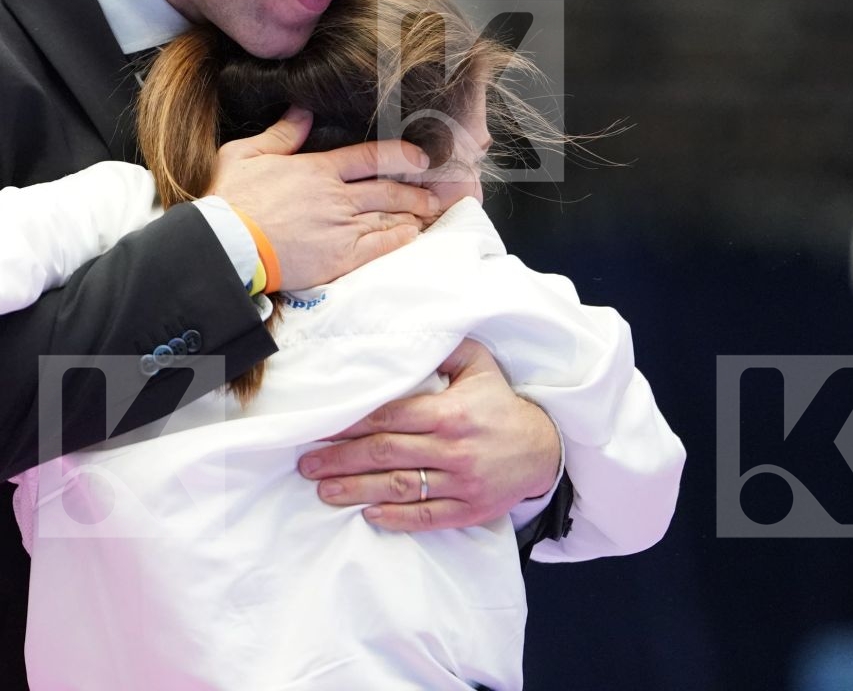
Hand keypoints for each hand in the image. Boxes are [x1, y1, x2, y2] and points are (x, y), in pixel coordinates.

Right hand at [206, 106, 443, 290]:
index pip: (370, 157)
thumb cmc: (230, 198)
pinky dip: (398, 239)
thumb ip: (280, 134)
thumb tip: (303, 110)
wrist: (227, 244)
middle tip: (433, 193)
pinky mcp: (338, 257)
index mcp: (316, 169)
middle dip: (414, 191)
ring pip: (387, 217)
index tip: (420, 158)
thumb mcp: (246, 154)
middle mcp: (336, 196)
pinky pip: (379, 246)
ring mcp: (340, 227)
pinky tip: (411, 236)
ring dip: (412, 214)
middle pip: (387, 189)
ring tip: (429, 213)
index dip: (400, 155)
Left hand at [298, 339, 561, 530]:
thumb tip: (406, 334)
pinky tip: (369, 515)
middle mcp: (452, 449)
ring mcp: (461, 483)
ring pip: (400, 488)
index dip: (350, 424)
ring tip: (324, 492)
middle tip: (307, 465)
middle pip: (385, 454)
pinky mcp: (469, 510)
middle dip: (341, 460)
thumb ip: (443, 347)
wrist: (545, 449)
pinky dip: (397, 518)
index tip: (319, 428)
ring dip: (357, 491)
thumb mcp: (479, 365)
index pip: (389, 417)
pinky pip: (427, 517)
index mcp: (449, 412)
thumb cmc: (501, 404)